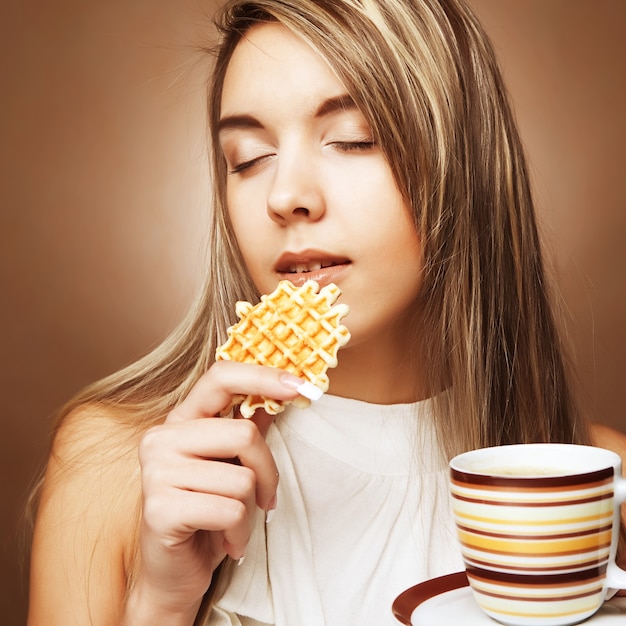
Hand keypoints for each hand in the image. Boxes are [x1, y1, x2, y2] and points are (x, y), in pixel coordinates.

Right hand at [128, 361, 303, 620]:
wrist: (171, 574)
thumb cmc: (205, 514)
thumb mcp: (229, 466)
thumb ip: (247, 427)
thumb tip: (281, 393)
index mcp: (180, 420)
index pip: (221, 376)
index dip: (263, 375)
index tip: (302, 386)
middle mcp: (162, 438)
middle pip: (245, 433)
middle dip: (268, 472)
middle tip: (266, 497)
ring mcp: (156, 472)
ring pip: (242, 478)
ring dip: (251, 511)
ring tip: (234, 524)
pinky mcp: (159, 508)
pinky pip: (230, 511)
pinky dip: (240, 532)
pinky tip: (225, 540)